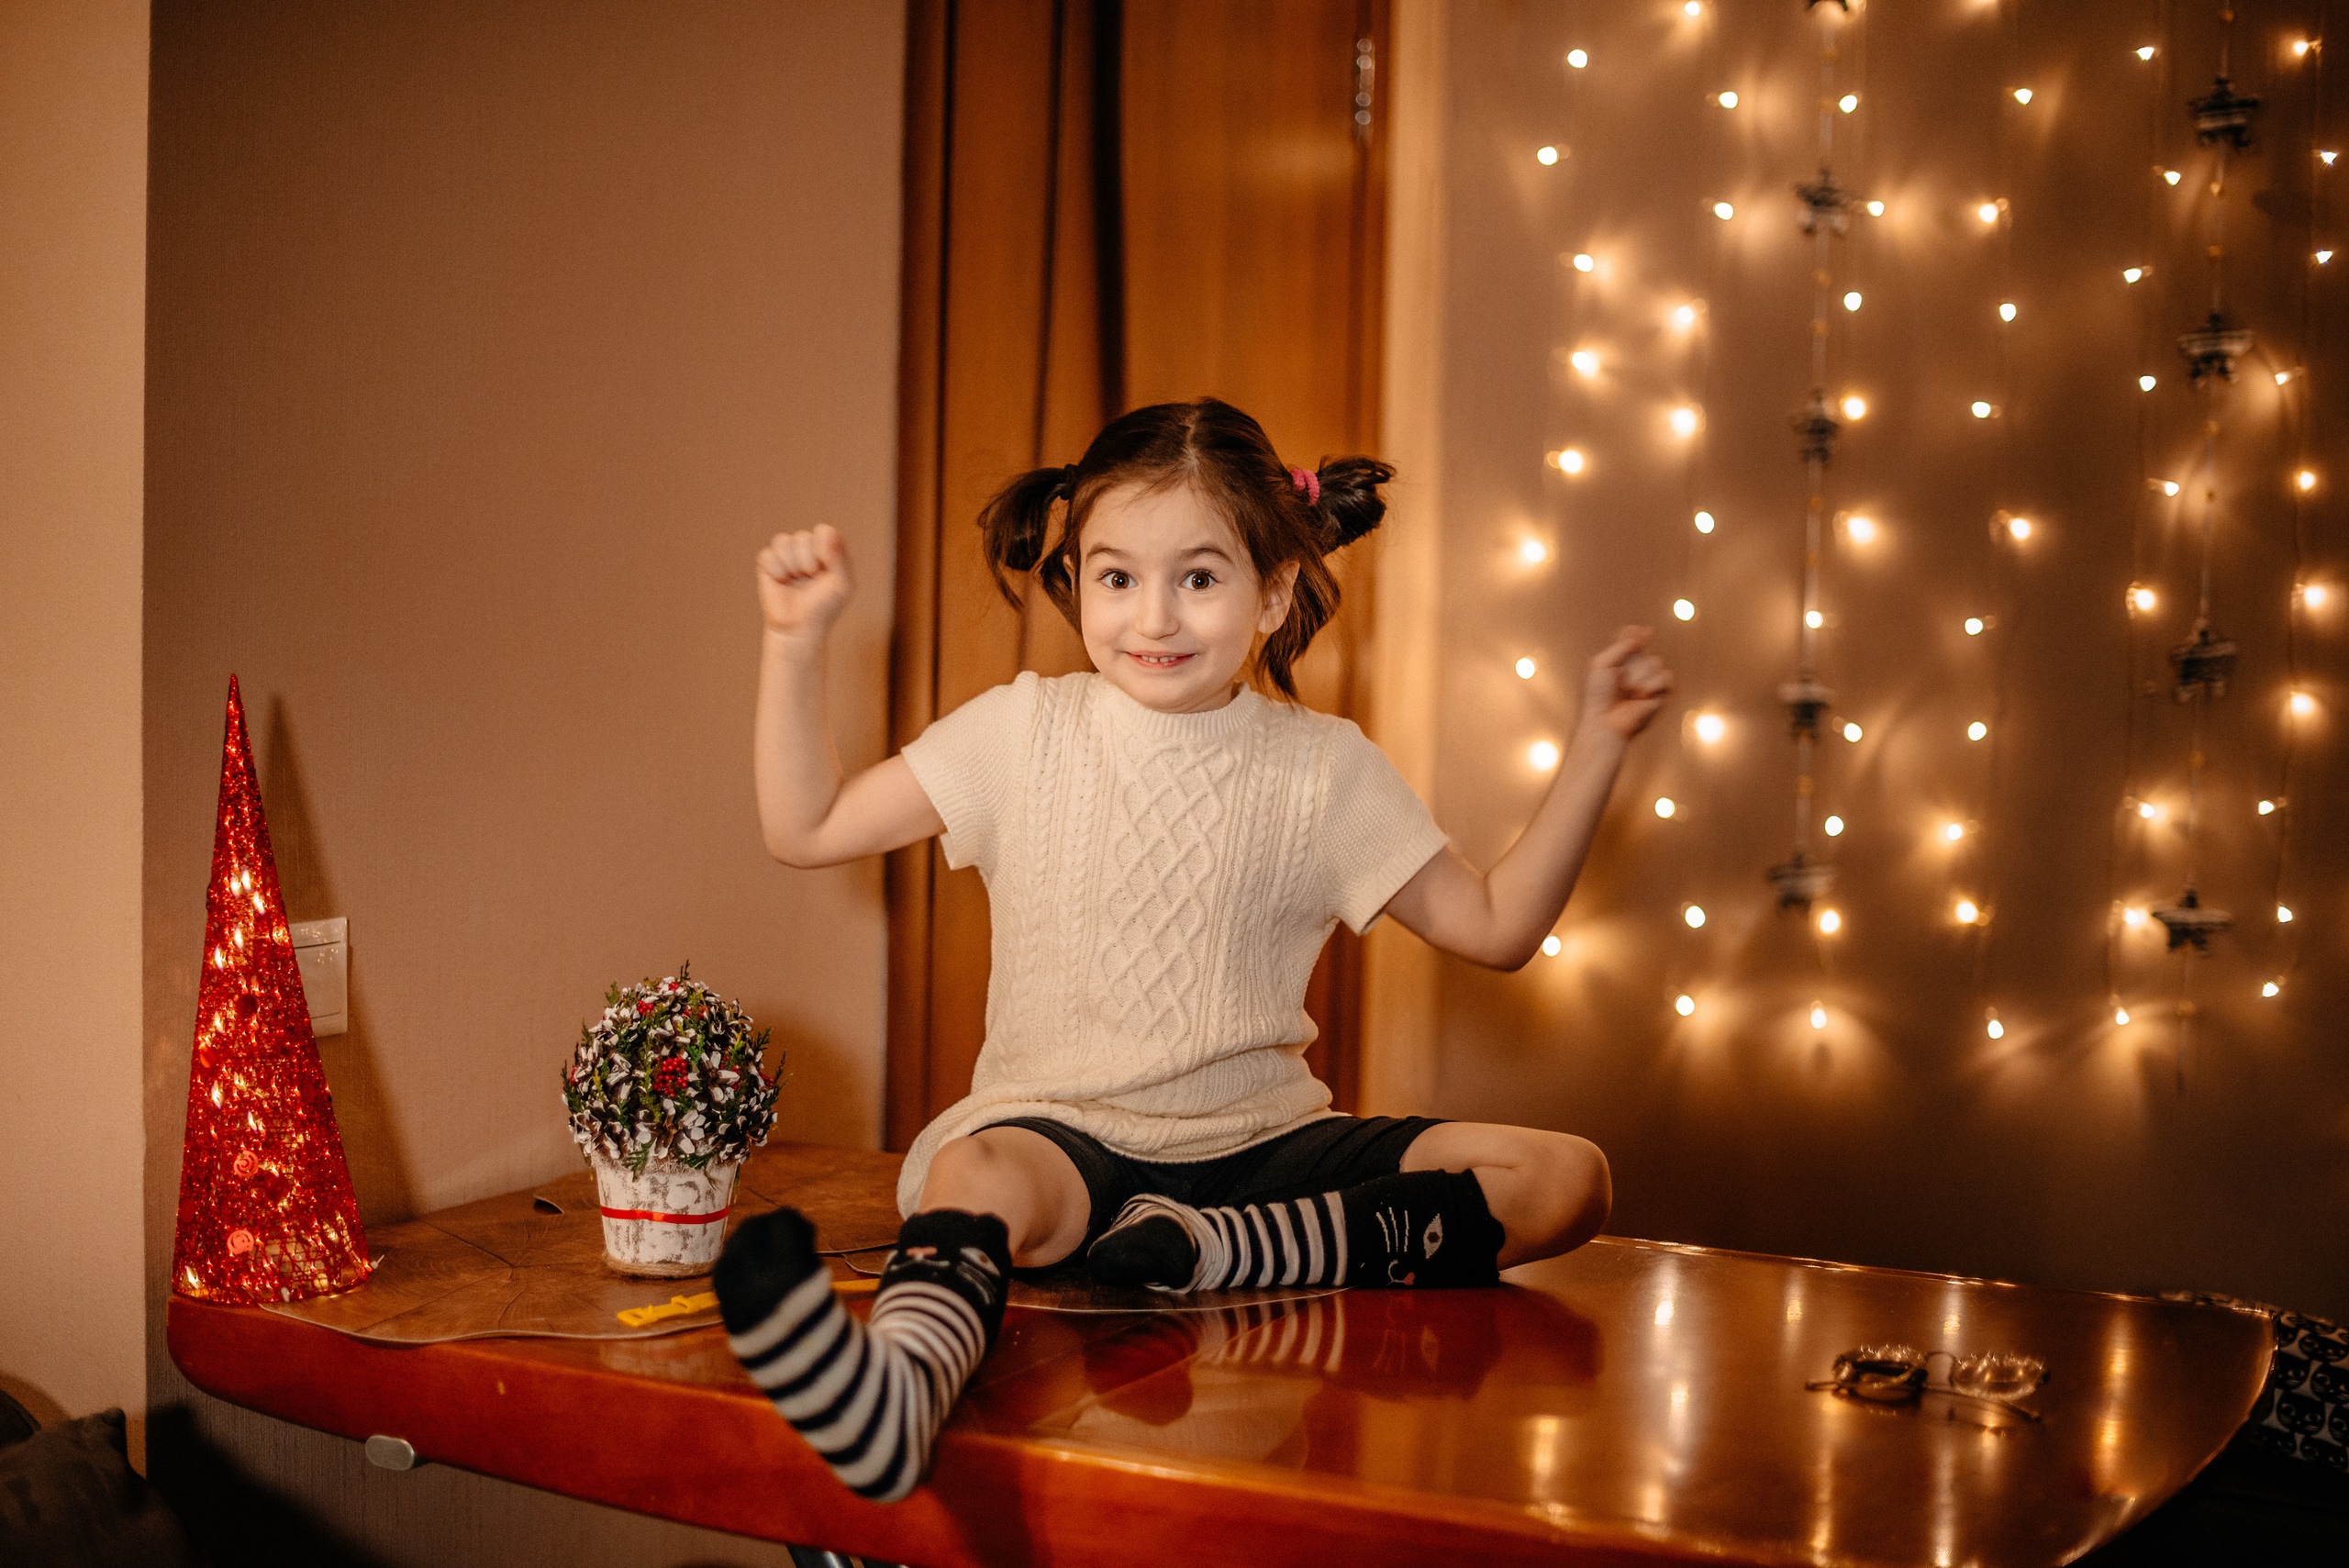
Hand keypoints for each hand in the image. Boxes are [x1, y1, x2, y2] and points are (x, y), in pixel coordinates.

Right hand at [756, 525, 853, 640]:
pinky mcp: (768, 563)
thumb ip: (839, 558)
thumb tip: (828, 532)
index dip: (823, 548)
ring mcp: (787, 554)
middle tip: (810, 579)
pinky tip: (781, 582)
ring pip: (783, 541)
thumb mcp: (842, 585)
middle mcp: (808, 548)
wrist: (799, 627)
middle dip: (807, 562)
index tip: (826, 569)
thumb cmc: (824, 607)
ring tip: (795, 580)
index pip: (824, 532)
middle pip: (803, 537)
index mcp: (828, 549)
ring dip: (791, 566)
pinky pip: (768, 554)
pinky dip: (776, 571)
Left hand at [1581, 626, 1674, 741]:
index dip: (1636, 634)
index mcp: (1620, 660)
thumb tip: (1638, 630)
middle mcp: (1635, 669)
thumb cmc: (1598, 696)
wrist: (1606, 721)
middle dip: (1632, 663)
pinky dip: (1652, 686)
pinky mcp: (1660, 694)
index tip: (1641, 630)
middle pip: (1645, 650)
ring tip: (1629, 692)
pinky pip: (1666, 677)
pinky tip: (1641, 696)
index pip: (1632, 640)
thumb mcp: (1601, 663)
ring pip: (1656, 662)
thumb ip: (1620, 646)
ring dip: (1640, 677)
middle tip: (1620, 680)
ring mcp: (1648, 681)